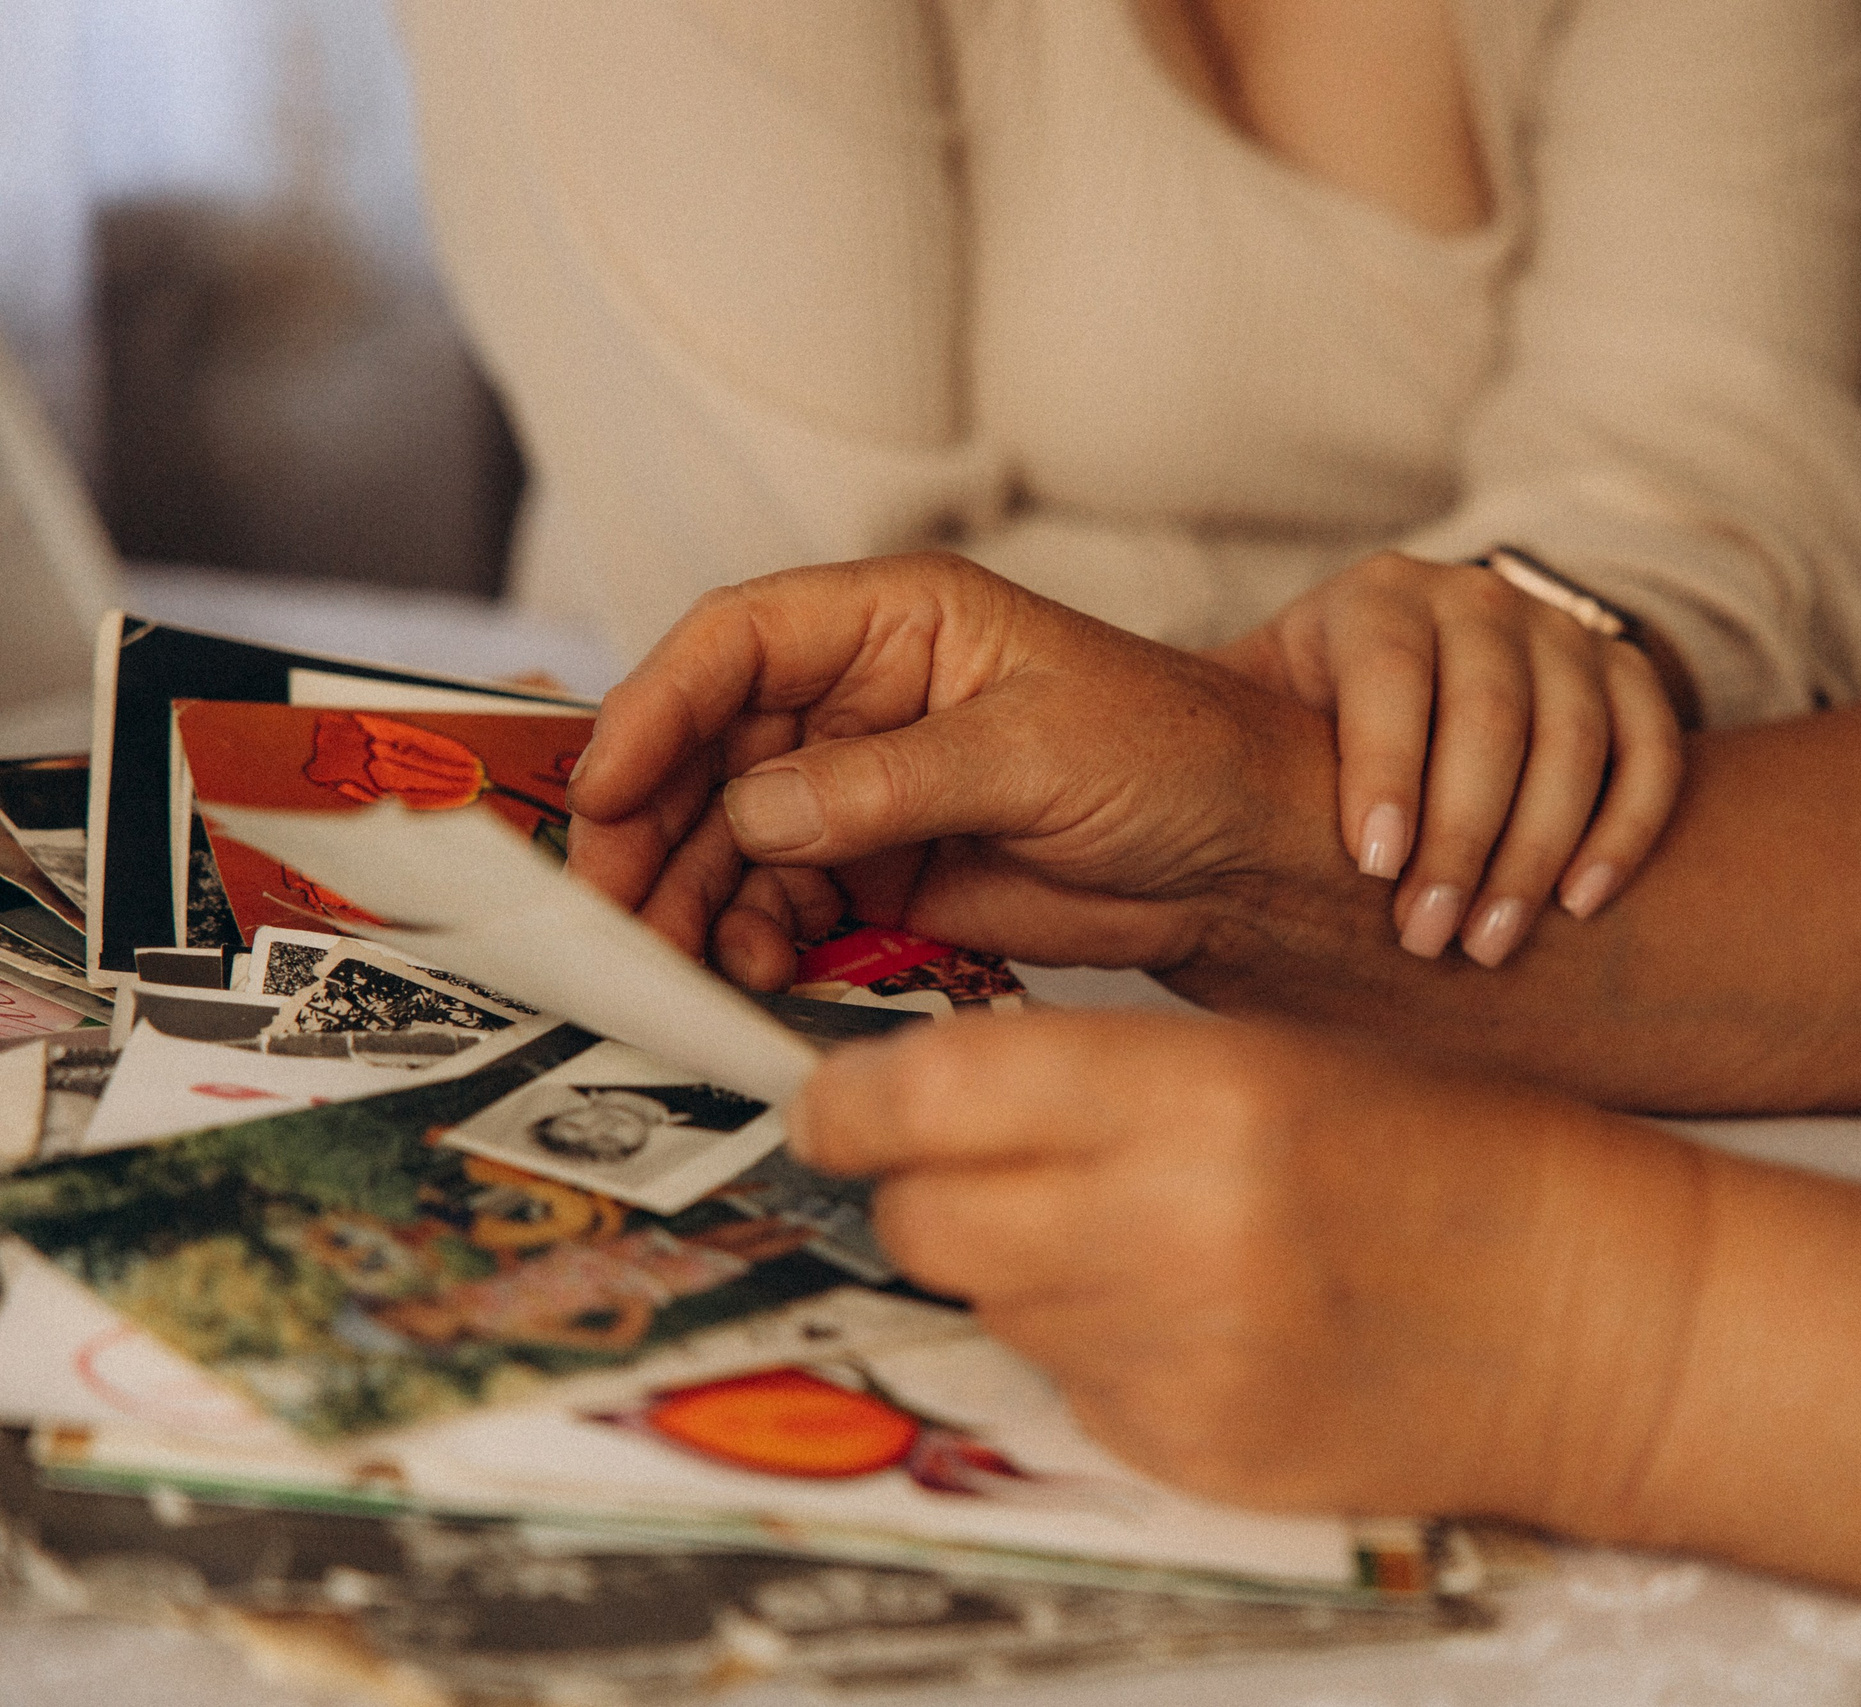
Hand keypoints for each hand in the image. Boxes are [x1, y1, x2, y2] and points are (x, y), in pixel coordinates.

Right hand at [565, 555, 1345, 985]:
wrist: (1246, 857)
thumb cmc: (1173, 754)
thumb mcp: (1031, 752)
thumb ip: (888, 782)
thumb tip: (753, 812)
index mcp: (898, 621)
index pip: (738, 642)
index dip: (656, 707)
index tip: (603, 786)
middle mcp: (863, 696)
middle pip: (711, 750)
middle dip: (653, 827)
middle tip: (611, 907)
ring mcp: (867, 789)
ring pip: (735, 838)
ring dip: (696, 898)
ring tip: (683, 962)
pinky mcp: (886, 871)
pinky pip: (787, 903)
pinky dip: (759, 940)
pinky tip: (756, 974)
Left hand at [786, 1009, 1711, 1525]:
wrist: (1598, 1316)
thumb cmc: (1455, 1157)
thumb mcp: (1279, 1055)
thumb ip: (1097, 1079)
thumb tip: (926, 1104)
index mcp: (1202, 1096)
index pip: (930, 1095)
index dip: (850, 1099)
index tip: (830, 1102)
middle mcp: (1170, 1233)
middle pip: (924, 1215)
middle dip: (921, 1187)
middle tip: (978, 1164)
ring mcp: (1176, 1364)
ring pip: (986, 1302)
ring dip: (1016, 1265)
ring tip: (1137, 1236)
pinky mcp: (1189, 1454)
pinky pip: (1064, 1386)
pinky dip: (1092, 1344)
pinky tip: (1193, 1314)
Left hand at [1211, 553, 1682, 968]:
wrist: (1406, 703)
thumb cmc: (1300, 738)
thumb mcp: (1241, 719)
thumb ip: (1193, 751)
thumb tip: (1092, 831)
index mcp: (1373, 600)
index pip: (1389, 670)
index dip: (1384, 767)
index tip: (1370, 866)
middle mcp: (1474, 598)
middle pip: (1490, 710)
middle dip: (1463, 835)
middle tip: (1430, 938)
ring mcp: (1558, 633)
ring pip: (1574, 734)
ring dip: (1540, 848)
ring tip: (1492, 944)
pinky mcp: (1627, 677)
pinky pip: (1650, 746)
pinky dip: (1626, 826)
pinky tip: (1584, 903)